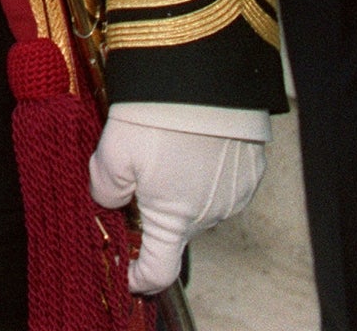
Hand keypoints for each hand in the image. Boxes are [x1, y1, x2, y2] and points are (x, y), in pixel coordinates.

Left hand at [88, 115, 265, 292]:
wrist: (204, 81)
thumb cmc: (157, 122)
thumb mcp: (112, 155)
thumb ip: (105, 189)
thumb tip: (109, 201)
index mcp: (174, 221)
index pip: (159, 269)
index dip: (140, 276)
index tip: (128, 272)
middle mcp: (210, 216)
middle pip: (175, 225)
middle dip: (153, 208)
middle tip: (134, 171)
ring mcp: (235, 194)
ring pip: (197, 201)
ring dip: (180, 186)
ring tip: (164, 146)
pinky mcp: (251, 170)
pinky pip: (220, 180)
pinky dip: (202, 168)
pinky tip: (189, 140)